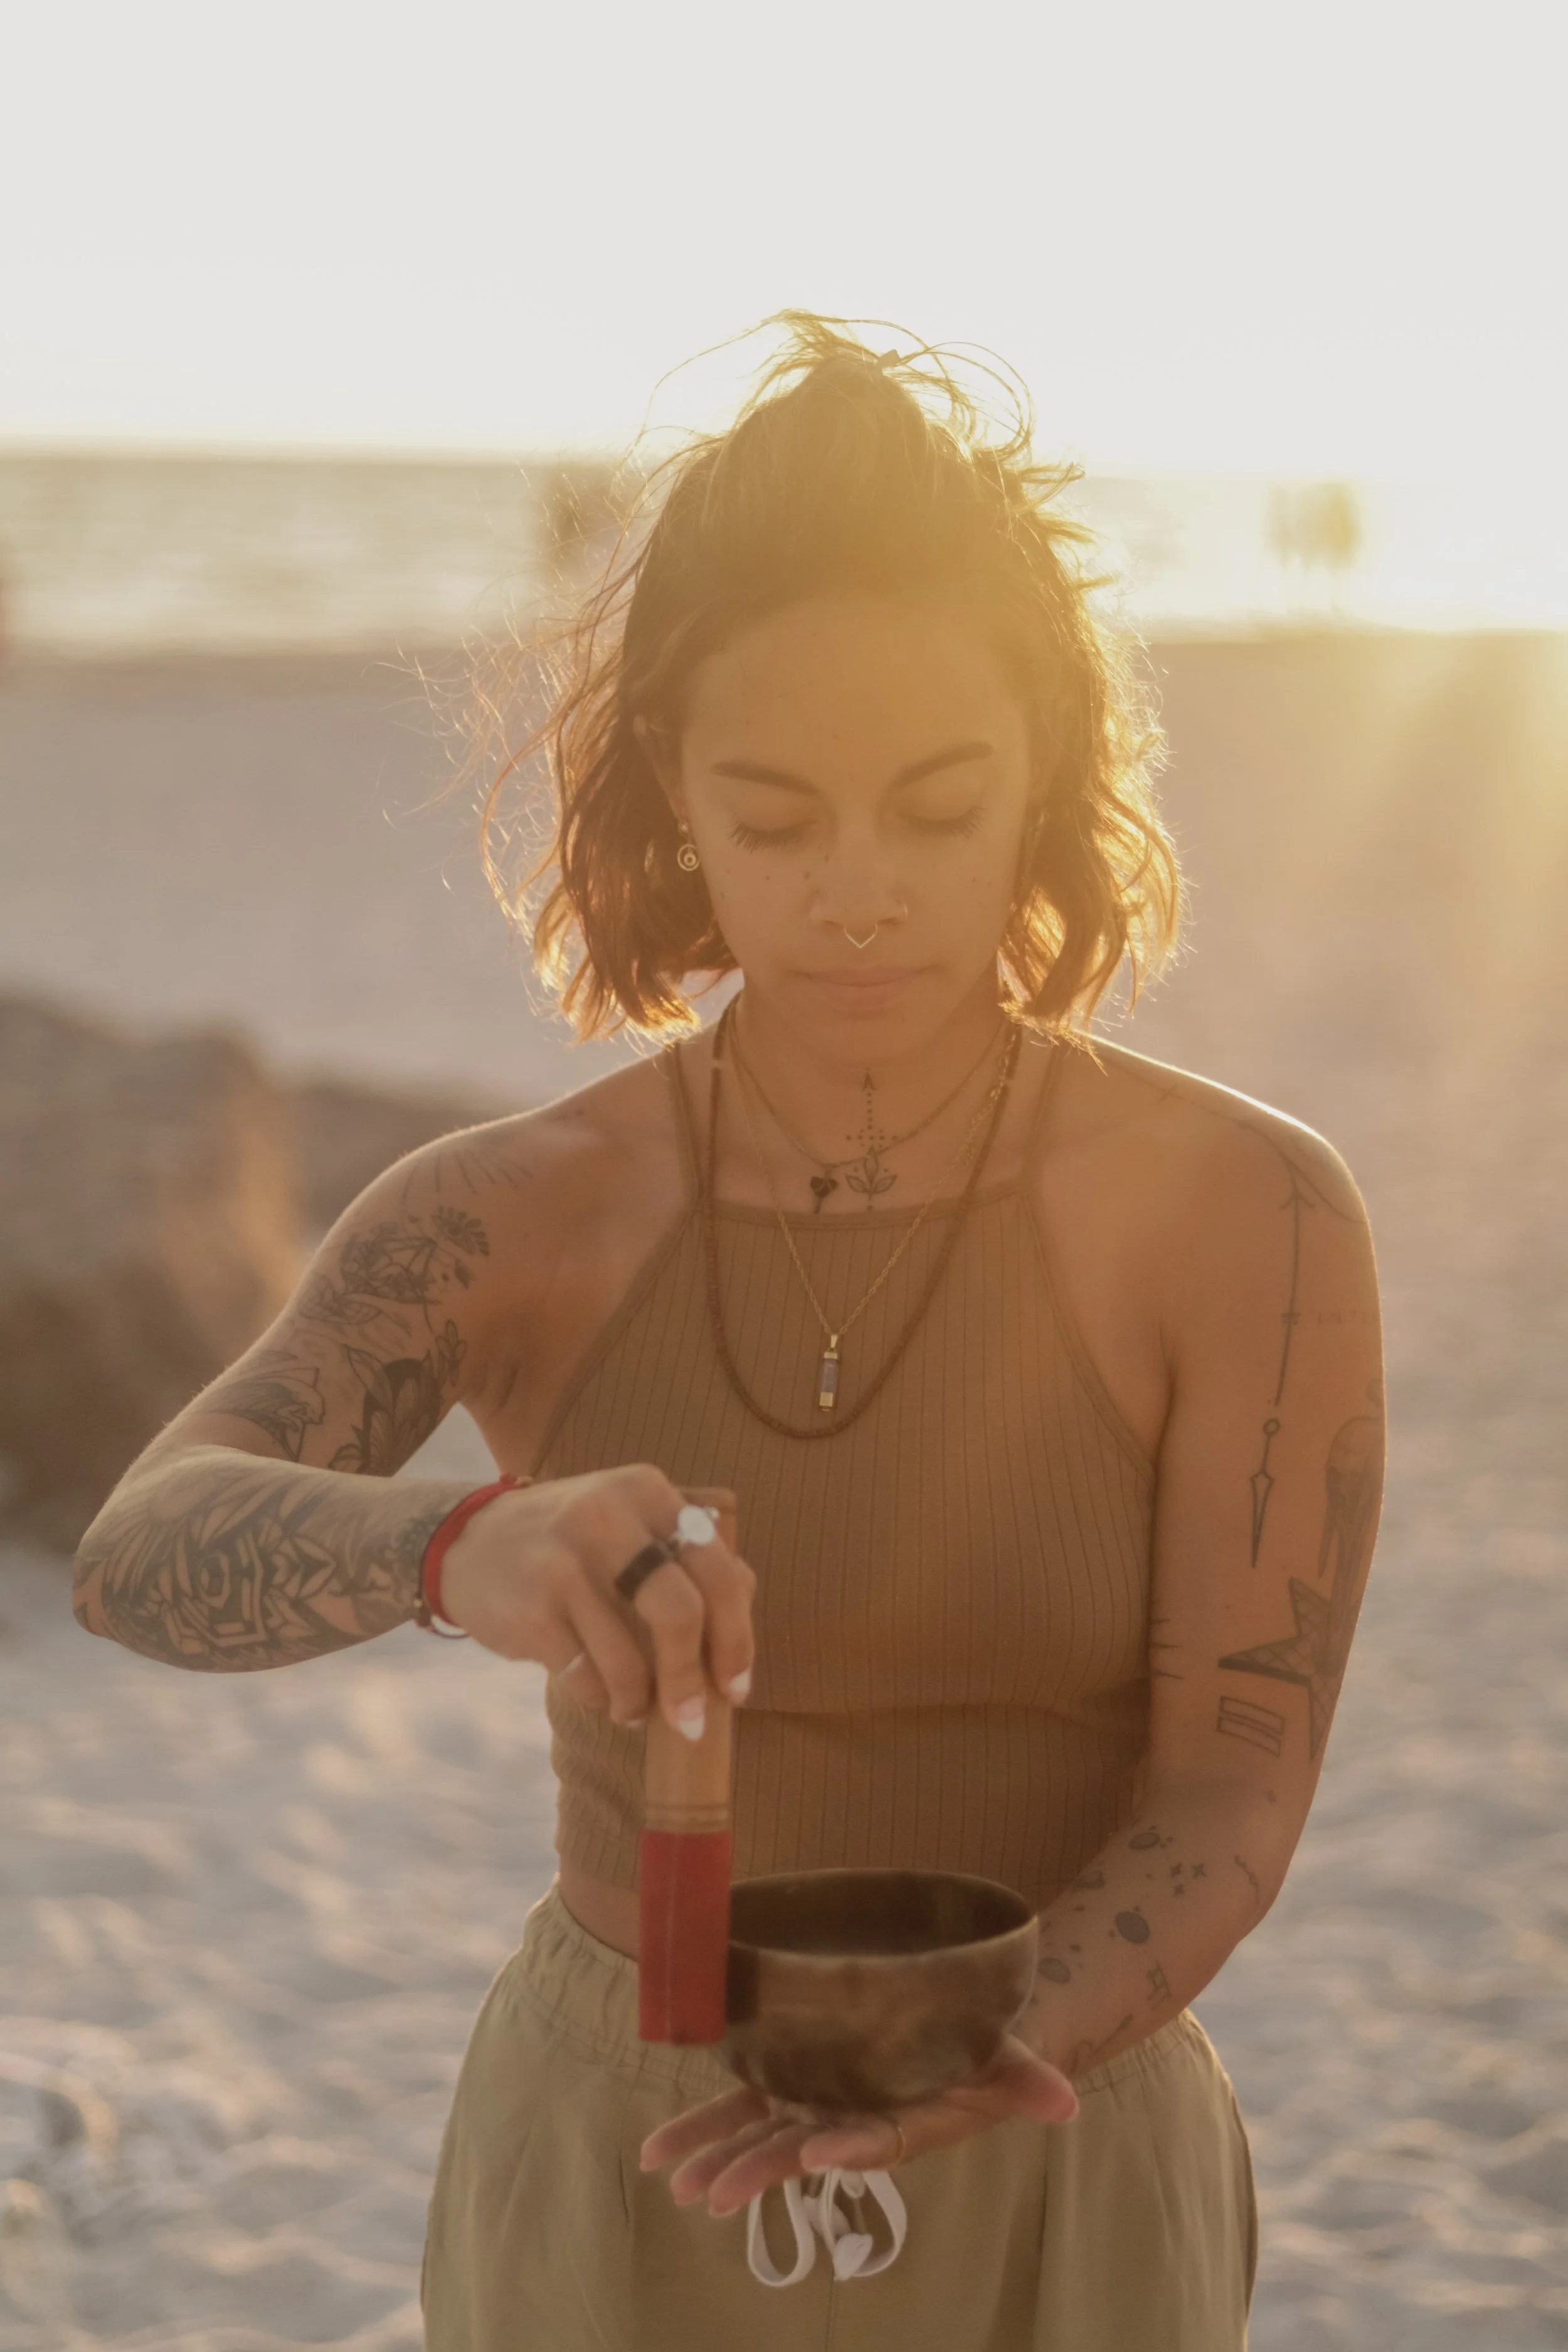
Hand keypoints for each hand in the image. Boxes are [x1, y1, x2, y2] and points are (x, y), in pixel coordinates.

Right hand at [437, 1466, 753, 1738]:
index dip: (737, 1635)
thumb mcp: (628, 1522)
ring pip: (629, 1659)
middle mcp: (606, 1517)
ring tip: (634, 1710)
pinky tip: (599, 1695)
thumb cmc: (570, 1543)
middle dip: (692, 1680)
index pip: (716, 1567)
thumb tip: (748, 1597)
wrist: (466, 1542)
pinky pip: (585, 1678)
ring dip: (640, 1702)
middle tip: (692, 1722)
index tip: (737, 1685)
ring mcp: (562, 1563)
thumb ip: (685, 1552)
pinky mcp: (529, 1610)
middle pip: (679, 1611)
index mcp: (646, 1491)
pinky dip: (600, 1700)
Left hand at [639, 2034, 1076, 2216]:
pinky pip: (739, 2104)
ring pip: (757, 2132)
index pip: (874, 2139)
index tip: (816, 2155)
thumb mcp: (1011, 2061)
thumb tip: (1068, 2103)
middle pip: (801, 2146)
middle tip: (712, 2195)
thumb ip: (1030, 2080)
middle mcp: (849, 2119)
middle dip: (755, 2168)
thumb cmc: (984, 2048)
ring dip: (714, 2154)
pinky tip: (657, 2153)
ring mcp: (812, 2101)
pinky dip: (700, 2125)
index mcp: (901, 2121)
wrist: (951, 2033)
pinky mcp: (788, 2080)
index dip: (847, 2147)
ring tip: (673, 2182)